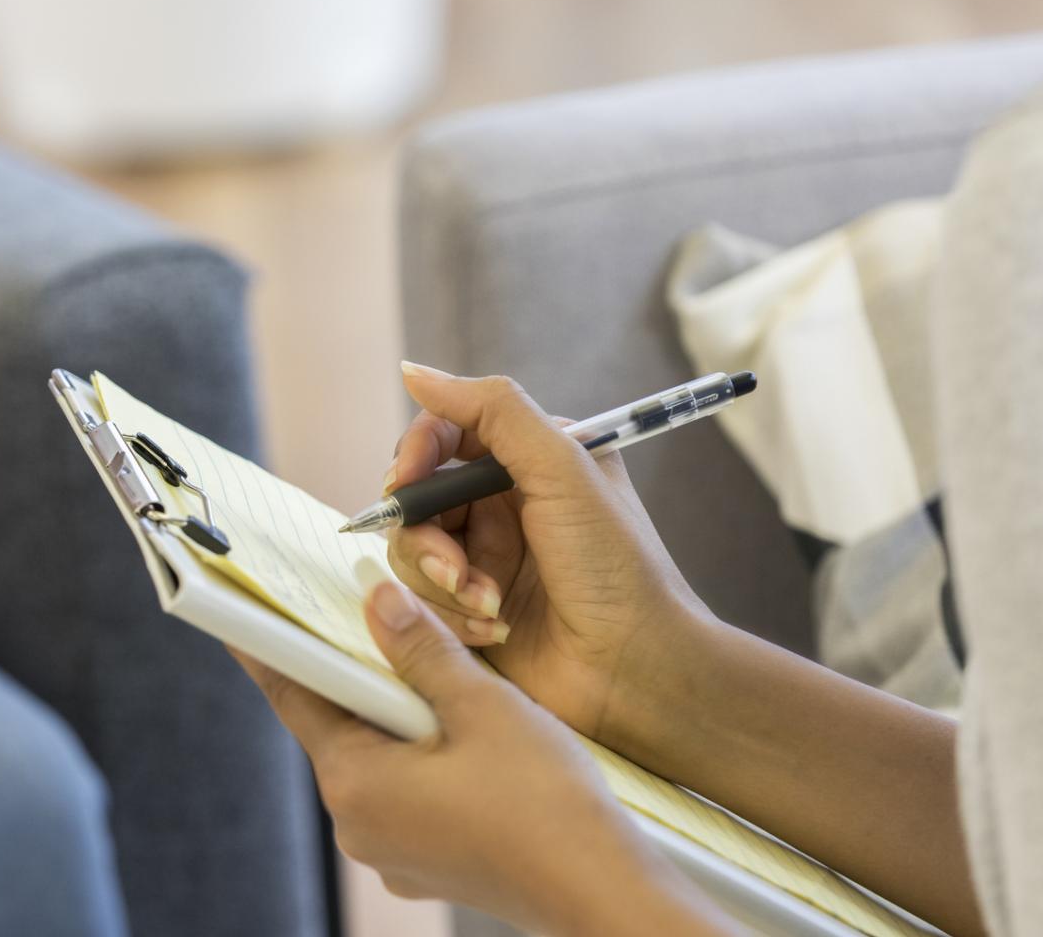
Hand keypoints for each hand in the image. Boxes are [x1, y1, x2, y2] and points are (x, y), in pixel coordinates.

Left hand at [239, 580, 725, 933]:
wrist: (603, 892)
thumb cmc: (545, 804)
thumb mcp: (481, 706)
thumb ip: (421, 649)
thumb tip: (377, 599)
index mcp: (354, 783)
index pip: (295, 694)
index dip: (272, 645)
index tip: (244, 610)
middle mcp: (357, 825)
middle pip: (338, 723)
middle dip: (355, 669)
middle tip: (361, 613)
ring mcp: (391, 850)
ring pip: (377, 755)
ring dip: (398, 711)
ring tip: (430, 666)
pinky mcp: (426, 860)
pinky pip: (406, 789)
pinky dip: (421, 752)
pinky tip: (459, 727)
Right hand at [381, 364, 711, 745]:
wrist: (637, 671)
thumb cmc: (616, 568)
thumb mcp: (563, 469)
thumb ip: (493, 411)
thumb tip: (414, 371)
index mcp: (530, 460)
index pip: (444, 434)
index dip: (415, 453)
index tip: (405, 481)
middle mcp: (502, 505)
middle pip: (417, 496)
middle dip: (425, 533)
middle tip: (451, 565)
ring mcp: (484, 558)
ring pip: (411, 549)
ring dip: (442, 579)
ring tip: (486, 604)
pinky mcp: (469, 608)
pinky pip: (423, 599)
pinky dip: (452, 614)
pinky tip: (495, 629)